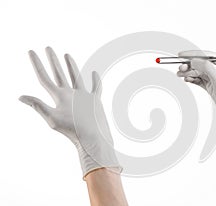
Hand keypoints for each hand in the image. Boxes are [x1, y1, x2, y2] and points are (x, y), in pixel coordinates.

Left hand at [19, 47, 120, 177]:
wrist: (92, 138)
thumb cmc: (73, 130)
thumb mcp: (53, 118)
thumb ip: (38, 105)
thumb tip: (19, 96)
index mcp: (58, 98)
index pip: (44, 78)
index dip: (37, 64)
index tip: (31, 51)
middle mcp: (68, 96)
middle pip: (58, 74)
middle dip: (52, 61)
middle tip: (48, 48)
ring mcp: (82, 97)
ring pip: (75, 77)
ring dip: (71, 66)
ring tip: (66, 55)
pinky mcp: (94, 100)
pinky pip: (95, 87)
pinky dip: (95, 80)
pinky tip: (94, 73)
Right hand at [177, 50, 215, 150]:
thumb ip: (205, 66)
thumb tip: (193, 60)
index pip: (207, 55)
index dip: (193, 54)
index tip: (181, 55)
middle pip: (202, 64)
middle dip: (190, 65)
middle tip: (179, 68)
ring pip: (200, 73)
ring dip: (189, 73)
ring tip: (179, 74)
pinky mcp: (213, 88)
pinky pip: (200, 81)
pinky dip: (193, 79)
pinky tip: (186, 79)